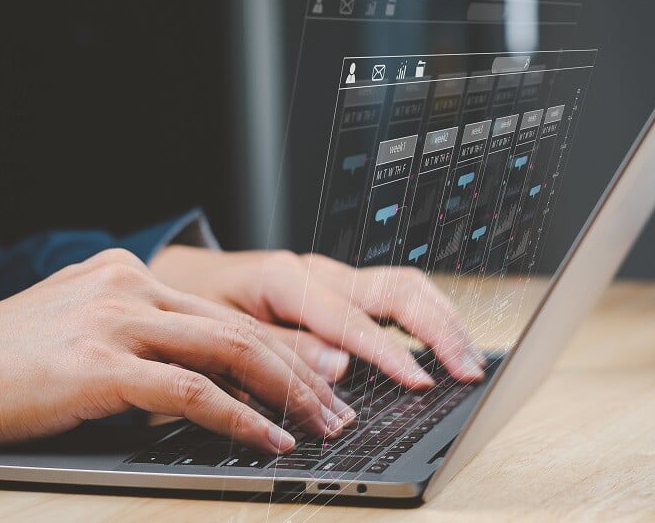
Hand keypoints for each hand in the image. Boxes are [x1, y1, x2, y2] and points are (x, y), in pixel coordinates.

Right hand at [0, 249, 354, 451]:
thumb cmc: (14, 363)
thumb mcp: (90, 336)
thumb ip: (147, 342)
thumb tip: (212, 382)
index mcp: (132, 277)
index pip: (229, 314)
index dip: (285, 349)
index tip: (325, 379)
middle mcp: (132, 287)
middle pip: (242, 328)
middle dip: (303, 373)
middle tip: (342, 408)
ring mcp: (118, 321)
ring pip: (229, 351)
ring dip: (287, 394)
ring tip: (322, 426)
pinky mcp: (102, 364)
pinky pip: (190, 390)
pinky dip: (238, 417)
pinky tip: (266, 439)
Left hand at [148, 247, 484, 388]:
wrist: (184, 282)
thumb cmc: (197, 308)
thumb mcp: (220, 336)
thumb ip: (278, 353)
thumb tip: (338, 371)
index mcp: (286, 280)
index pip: (351, 318)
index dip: (389, 353)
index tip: (420, 382)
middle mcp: (318, 273)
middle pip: (397, 288)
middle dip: (438, 329)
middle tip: (467, 369)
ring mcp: (334, 278)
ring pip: (405, 286)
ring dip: (442, 321)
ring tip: (469, 359)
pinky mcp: (342, 289)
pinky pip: (395, 296)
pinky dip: (427, 318)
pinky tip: (445, 343)